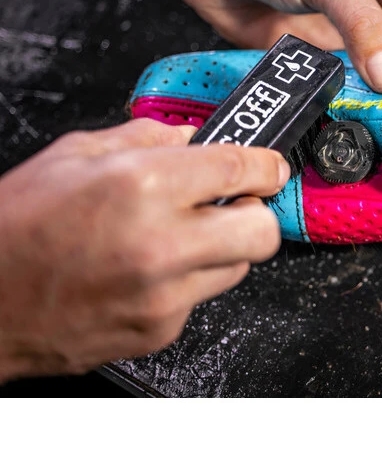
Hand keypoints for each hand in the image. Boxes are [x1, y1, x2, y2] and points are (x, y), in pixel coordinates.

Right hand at [0, 119, 288, 382]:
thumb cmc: (15, 228)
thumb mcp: (74, 155)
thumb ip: (145, 138)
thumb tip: (190, 136)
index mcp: (142, 185)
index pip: (241, 167)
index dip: (266, 163)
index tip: (271, 165)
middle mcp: (162, 242)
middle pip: (263, 229)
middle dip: (257, 211)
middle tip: (236, 203)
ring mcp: (164, 293)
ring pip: (239, 265)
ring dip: (223, 247)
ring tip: (182, 237)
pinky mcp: (160, 329)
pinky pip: (202, 296)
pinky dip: (188, 280)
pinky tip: (152, 270)